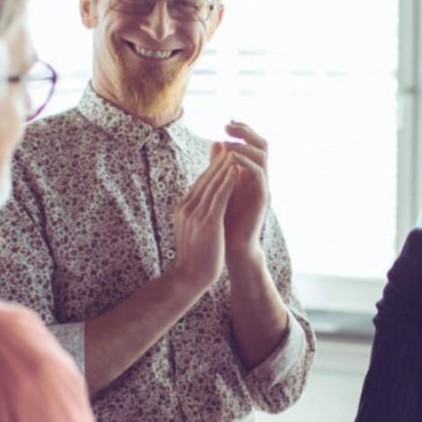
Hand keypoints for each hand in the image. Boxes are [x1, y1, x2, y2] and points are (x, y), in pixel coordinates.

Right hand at [168, 155, 238, 295]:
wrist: (188, 277)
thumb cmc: (193, 256)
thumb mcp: (193, 229)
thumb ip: (197, 212)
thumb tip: (204, 202)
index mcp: (184, 208)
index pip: (200, 183)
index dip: (212, 168)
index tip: (222, 155)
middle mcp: (188, 207)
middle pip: (205, 179)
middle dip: (218, 161)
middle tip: (229, 144)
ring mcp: (196, 214)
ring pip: (212, 184)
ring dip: (224, 166)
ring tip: (235, 151)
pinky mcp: (207, 222)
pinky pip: (219, 197)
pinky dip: (227, 182)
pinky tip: (236, 171)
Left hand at [218, 122, 270, 264]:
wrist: (231, 245)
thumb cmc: (224, 217)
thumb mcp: (220, 185)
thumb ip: (220, 165)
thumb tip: (216, 142)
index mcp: (250, 172)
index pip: (252, 144)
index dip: (242, 131)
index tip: (226, 123)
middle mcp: (259, 177)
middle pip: (262, 144)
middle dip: (246, 132)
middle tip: (228, 125)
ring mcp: (262, 186)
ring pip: (262, 156)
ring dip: (245, 145)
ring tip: (228, 141)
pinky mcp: (262, 197)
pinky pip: (259, 173)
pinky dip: (246, 163)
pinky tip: (232, 158)